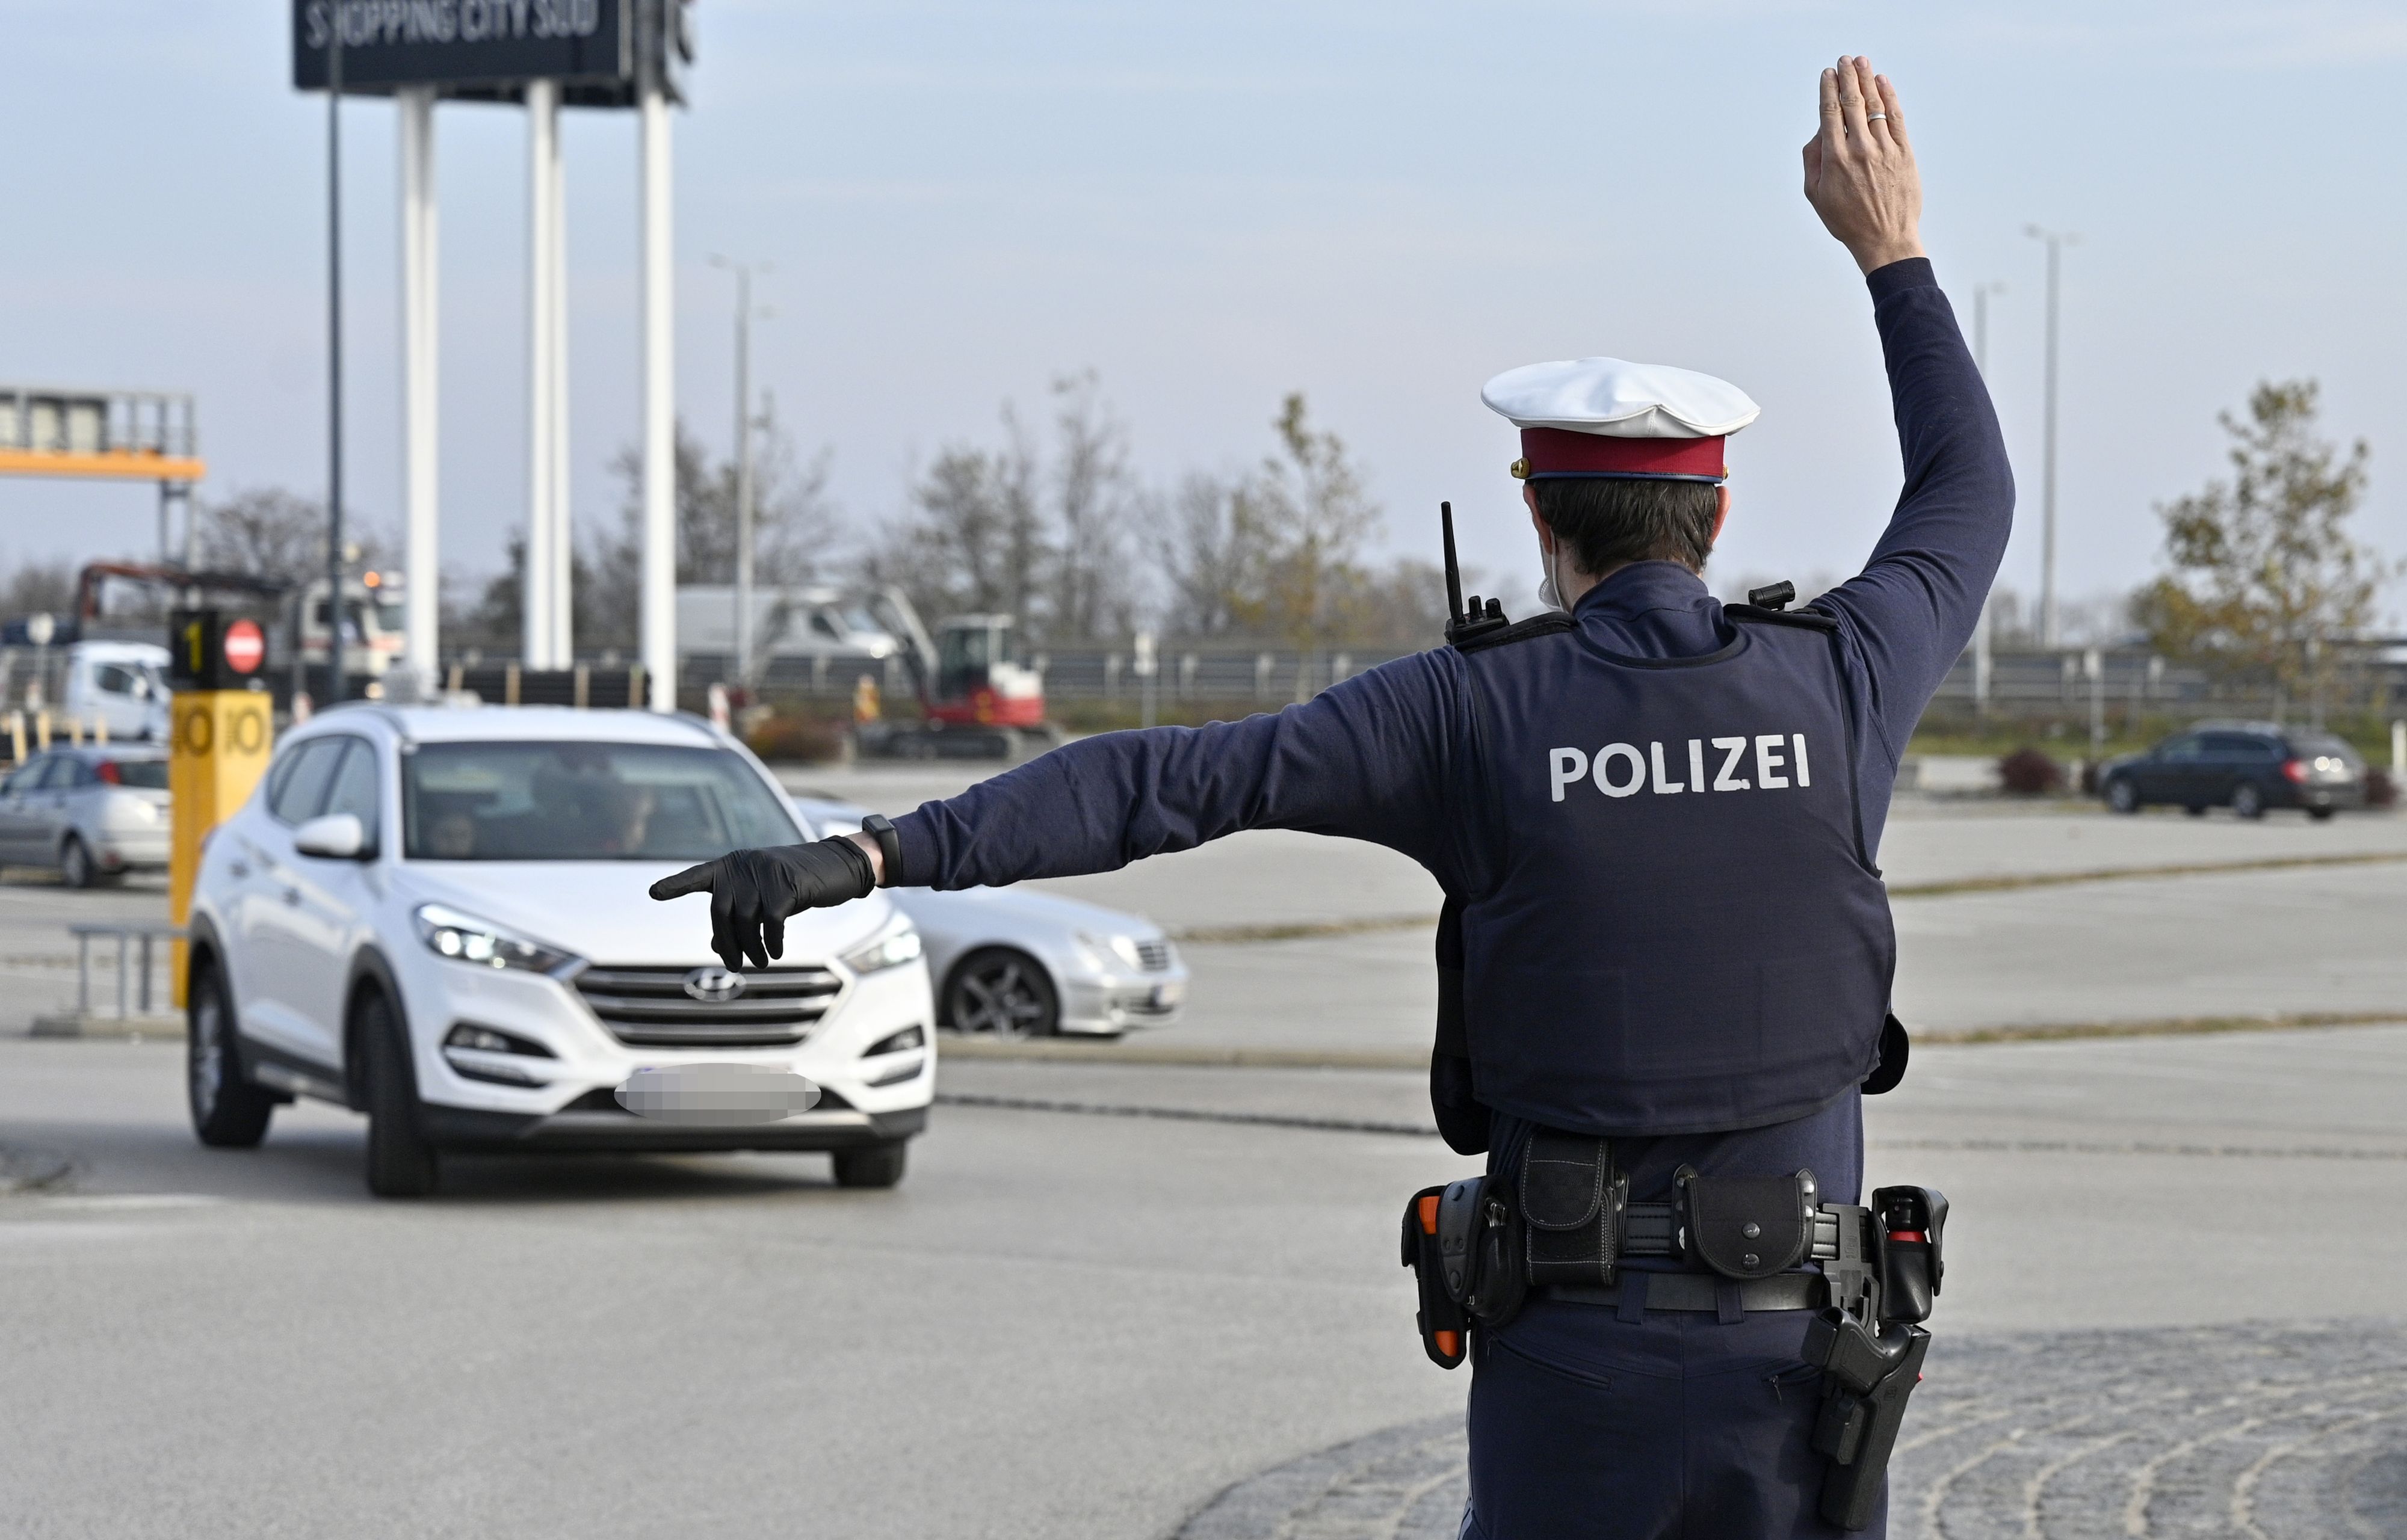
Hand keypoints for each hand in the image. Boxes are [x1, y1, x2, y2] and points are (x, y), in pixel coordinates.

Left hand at [649, 837, 876, 970]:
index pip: (700, 875)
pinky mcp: (786, 883)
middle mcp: (744, 864)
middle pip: (720, 910)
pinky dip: (771, 942)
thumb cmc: (797, 884)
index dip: (677, 885)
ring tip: (759, 962)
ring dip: (750, 947)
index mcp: (733, 865)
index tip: (654, 894)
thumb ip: (739, 915)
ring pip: (745, 919)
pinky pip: (771, 921)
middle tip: (735, 965)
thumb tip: (713, 945)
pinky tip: (775, 953)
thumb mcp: (765, 898)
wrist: (838, 866)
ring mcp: (764, 871)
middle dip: (725, 943)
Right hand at [1802, 56, 1923, 273]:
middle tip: (1844, 60)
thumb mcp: (1815, 195)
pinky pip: (1897, 117)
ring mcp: (1885, 149)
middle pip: (1852, 102)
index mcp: (1834, 159)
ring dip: (1867, 79)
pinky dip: (1890, 96)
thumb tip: (1819, 132)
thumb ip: (1811, 160)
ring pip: (1875, 105)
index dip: (1828, 89)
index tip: (1827, 74)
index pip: (1830, 112)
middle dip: (1847, 76)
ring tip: (1862, 62)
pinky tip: (1882, 82)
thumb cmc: (1846, 220)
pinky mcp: (1905, 153)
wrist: (1885, 239)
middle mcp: (1860, 149)